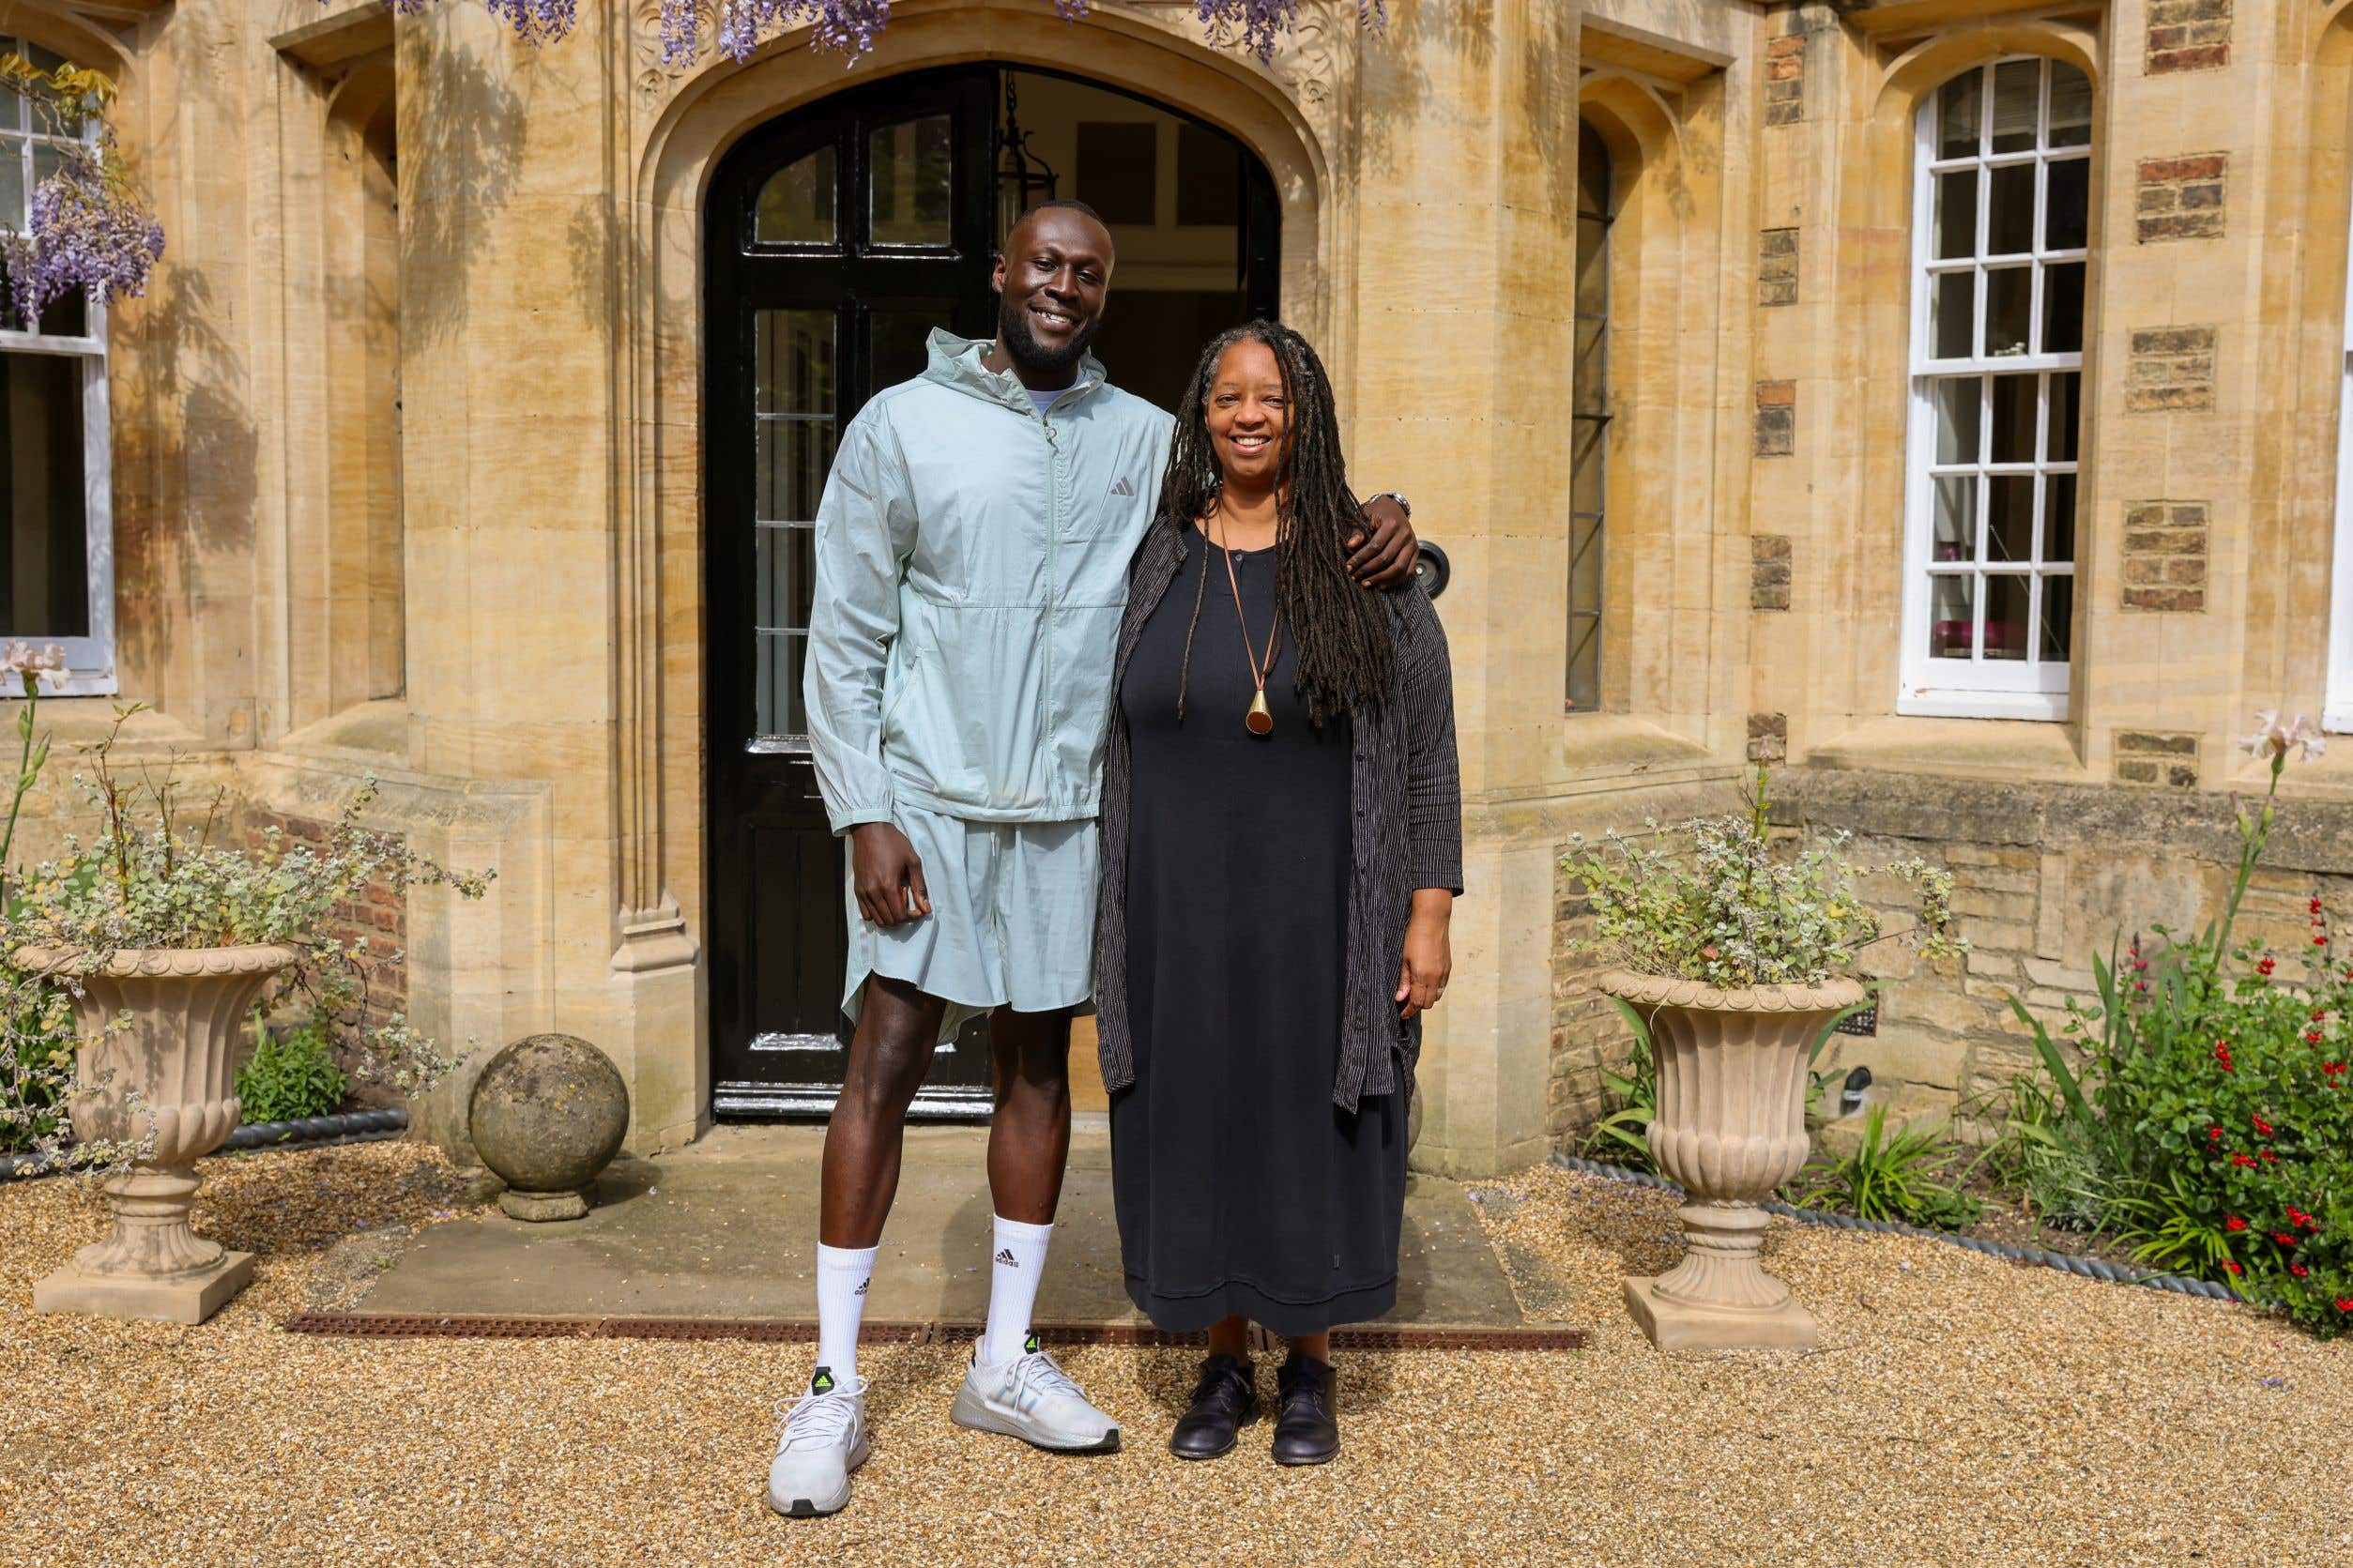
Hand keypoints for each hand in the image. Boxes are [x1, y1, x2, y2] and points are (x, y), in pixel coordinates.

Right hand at [850, 822, 930, 927]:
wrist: (870, 830)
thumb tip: (926, 909)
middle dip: (902, 917)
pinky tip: (884, 900)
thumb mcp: (913, 861)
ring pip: (877, 919)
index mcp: (888, 885)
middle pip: (889, 921)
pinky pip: (865, 913)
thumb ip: (919, 887)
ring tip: (895, 897)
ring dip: (890, 916)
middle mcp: (873, 892)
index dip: (912, 917)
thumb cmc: (893, 843)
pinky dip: (877, 914)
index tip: (917, 910)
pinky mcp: (857, 889)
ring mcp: (863, 892)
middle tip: (907, 899)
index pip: (900, 916)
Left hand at [1346, 495, 1417, 588]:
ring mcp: (1413, 544)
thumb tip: (1350, 546)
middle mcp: (1405, 534)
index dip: (1361, 559)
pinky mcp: (1416, 552)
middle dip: (1368, 570)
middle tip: (1355, 577)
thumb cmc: (1376, 512)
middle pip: (1386, 559)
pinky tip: (1381, 586)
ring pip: (1399, 568)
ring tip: (1367, 584)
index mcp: (1392, 523)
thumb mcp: (1365, 515)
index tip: (1348, 567)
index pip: (1375, 546)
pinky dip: (1395, 581)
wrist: (1394, 508)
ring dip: (1382, 579)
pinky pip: (1408, 572)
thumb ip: (1358, 531)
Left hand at [1395, 893, 1452, 1019]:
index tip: (1402, 1013)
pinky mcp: (1449, 968)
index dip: (1409, 1011)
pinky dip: (1434, 989)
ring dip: (1426, 998)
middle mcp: (1436, 978)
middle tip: (1406, 1002)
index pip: (1417, 1003)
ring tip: (1416, 991)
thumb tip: (1400, 998)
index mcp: (1423, 977)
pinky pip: (1442, 986)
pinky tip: (1425, 982)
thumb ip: (1404, 981)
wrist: (1432, 921)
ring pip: (1436, 996)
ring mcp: (1444, 973)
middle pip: (1428, 1003)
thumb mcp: (1404, 960)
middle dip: (1417, 1006)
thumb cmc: (1414, 938)